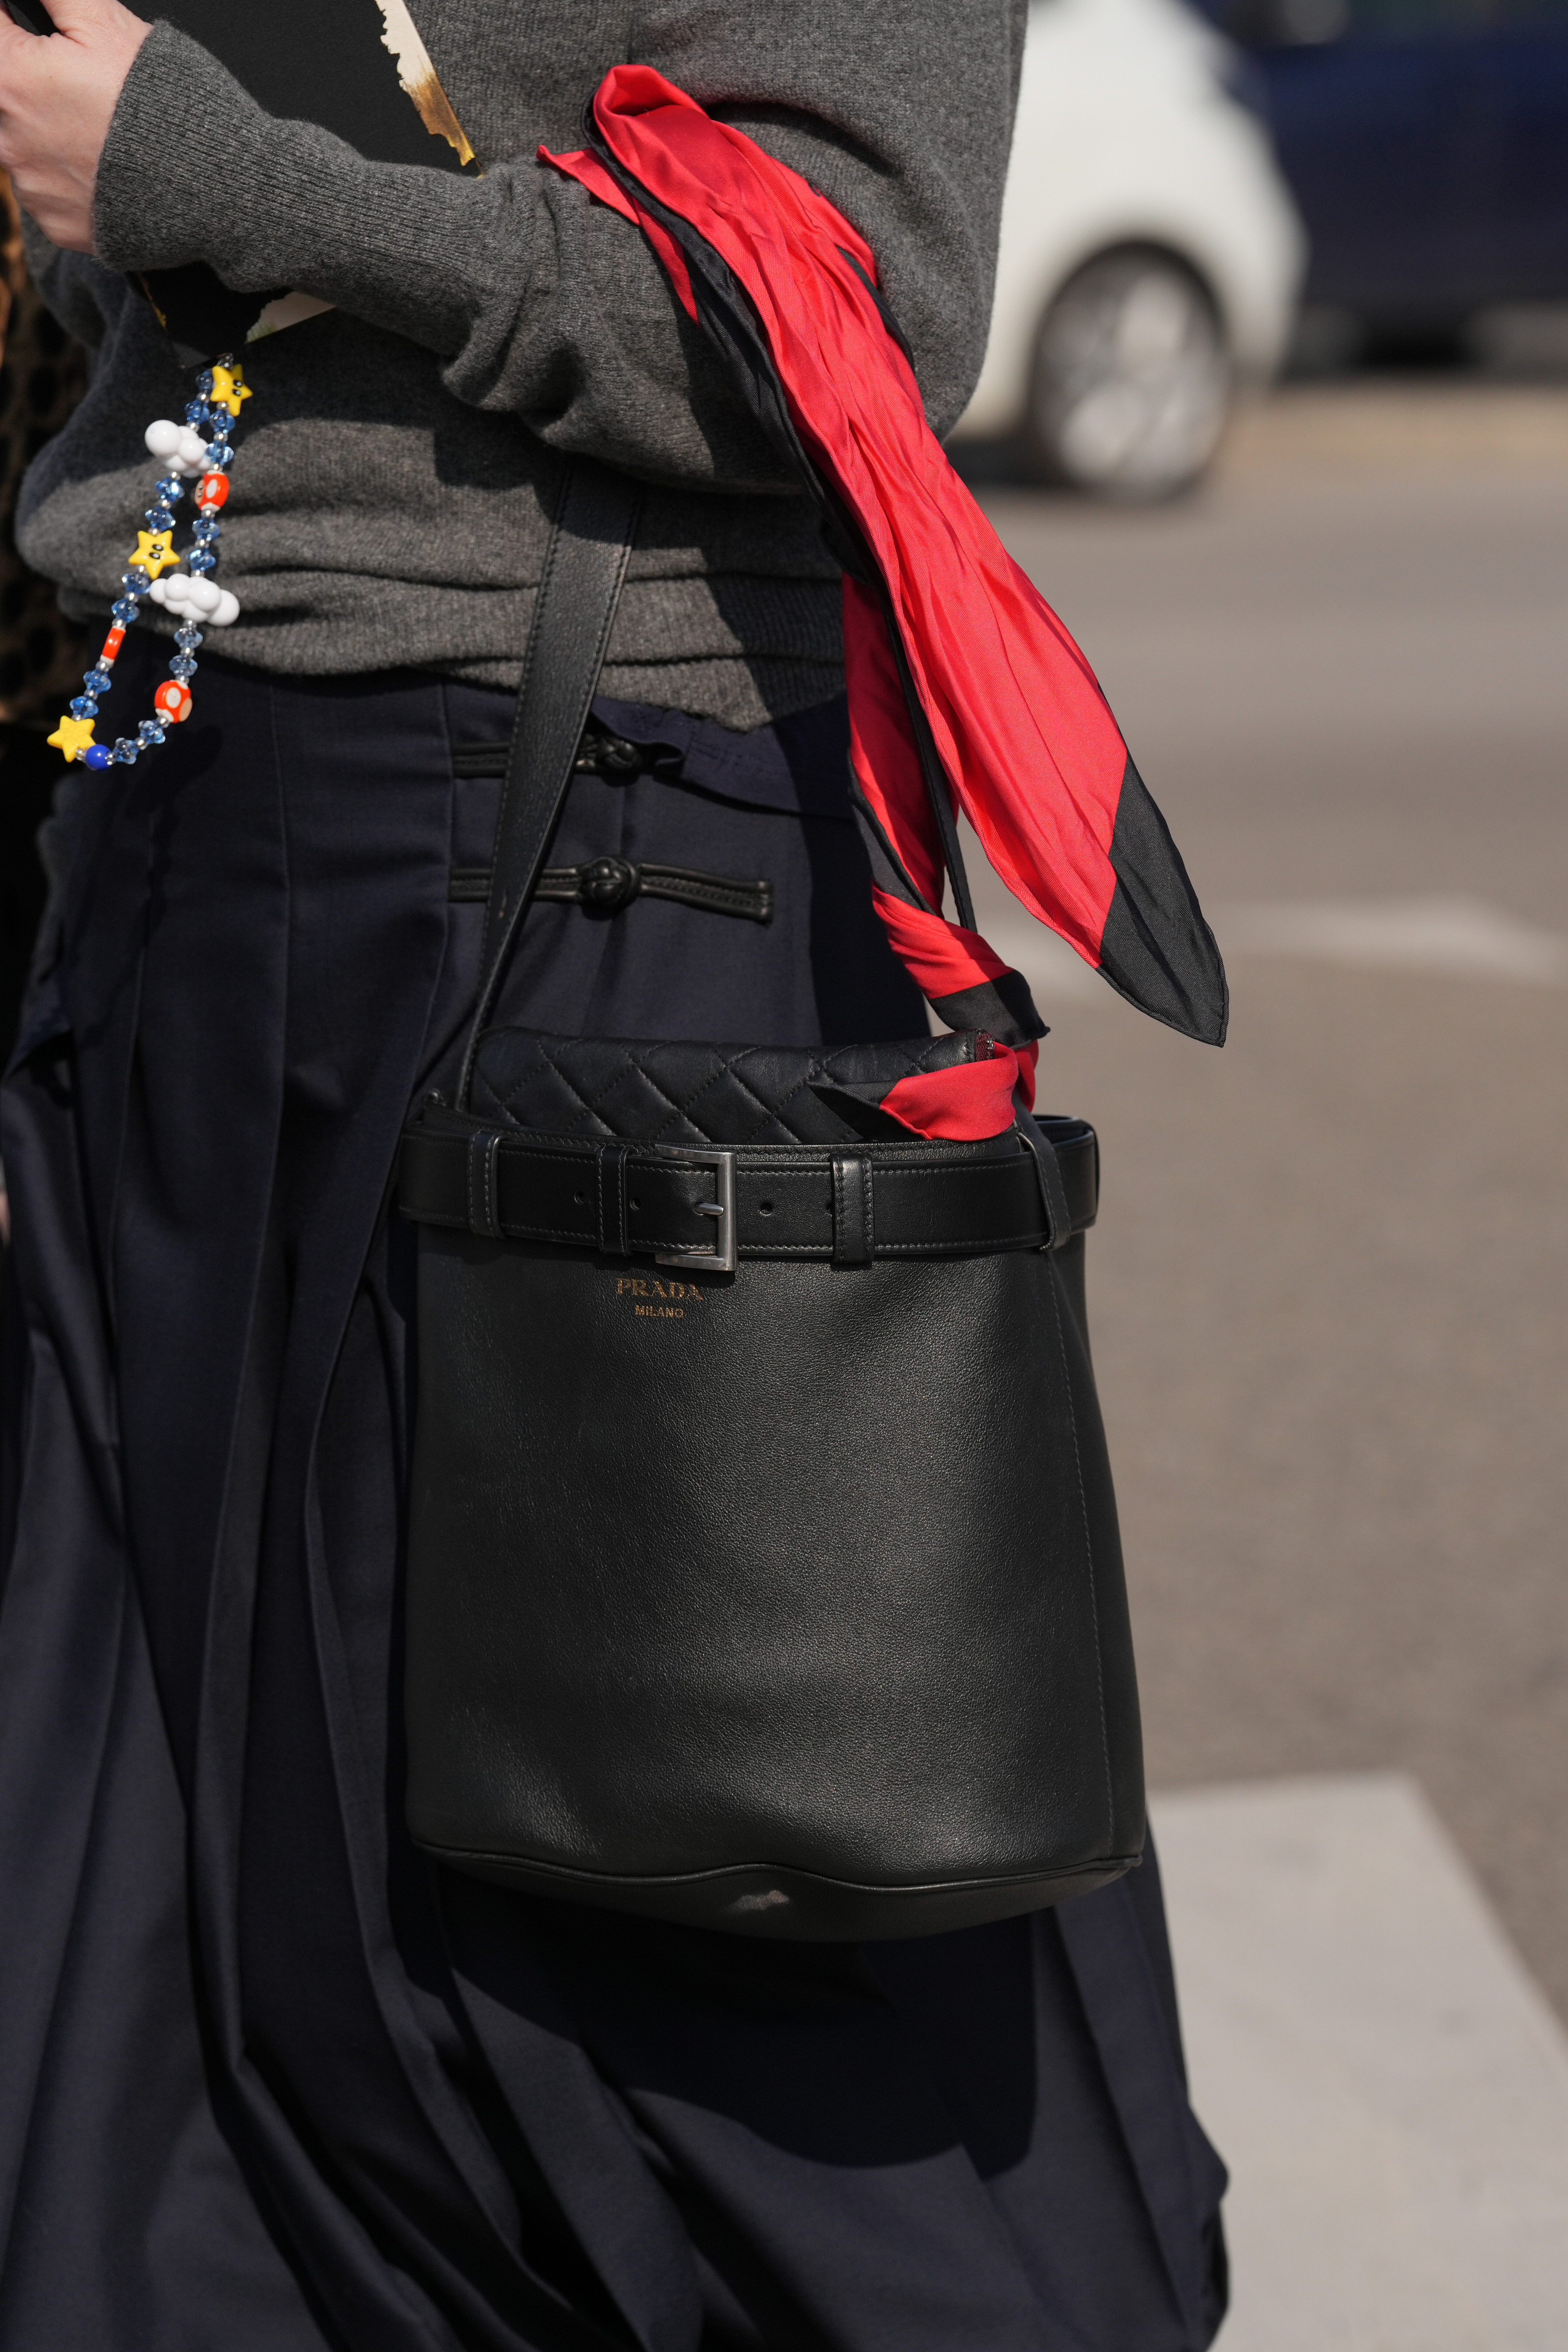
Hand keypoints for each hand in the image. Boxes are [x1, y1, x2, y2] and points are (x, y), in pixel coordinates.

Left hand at [0, 0, 150, 252]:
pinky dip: (66, 174)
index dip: (14, 26)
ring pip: (20, 142)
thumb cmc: (159, 101)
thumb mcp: (103, 22)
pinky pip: (47, 189)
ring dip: (46, 127)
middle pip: (5, 92)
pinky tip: (99, 163)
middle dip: (31, 79)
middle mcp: (7, 138)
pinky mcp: (54, 222)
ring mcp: (31, 187)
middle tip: (76, 82)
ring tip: (94, 125)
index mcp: (10, 79)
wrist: (206, 185)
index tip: (31, 28)